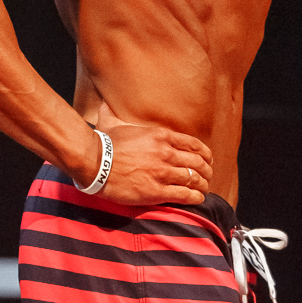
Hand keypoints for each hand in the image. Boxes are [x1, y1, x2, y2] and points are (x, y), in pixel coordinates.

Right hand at [77, 120, 213, 206]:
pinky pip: (184, 195)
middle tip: (208, 177)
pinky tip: (197, 199)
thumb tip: (103, 104)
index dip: (205, 154)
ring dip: (203, 186)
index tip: (208, 160)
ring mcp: (162, 173)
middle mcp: (166, 153)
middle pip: (198, 163)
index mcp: (161, 136)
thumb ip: (113, 113)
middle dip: (207, 171)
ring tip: (203, 190)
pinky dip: (195, 197)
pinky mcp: (156, 191)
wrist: (93, 163)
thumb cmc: (102, 144)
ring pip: (194, 179)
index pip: (194, 145)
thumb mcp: (112, 123)